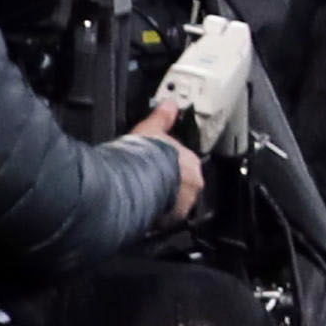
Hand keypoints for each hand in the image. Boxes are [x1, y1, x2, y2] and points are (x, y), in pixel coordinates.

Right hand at [129, 101, 204, 220]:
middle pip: (183, 184)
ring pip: (176, 203)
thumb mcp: (151, 130)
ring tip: (144, 199)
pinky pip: (165, 220)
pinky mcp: (171, 220)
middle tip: (149, 183)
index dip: (169, 164)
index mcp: (191, 162)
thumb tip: (169, 104)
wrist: (133, 182)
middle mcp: (192, 184)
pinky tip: (143, 214)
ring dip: (164, 201)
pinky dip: (156, 217)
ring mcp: (183, 203)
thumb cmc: (142, 156)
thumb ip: (162, 117)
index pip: (185, 163)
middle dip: (169, 184)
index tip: (157, 165)